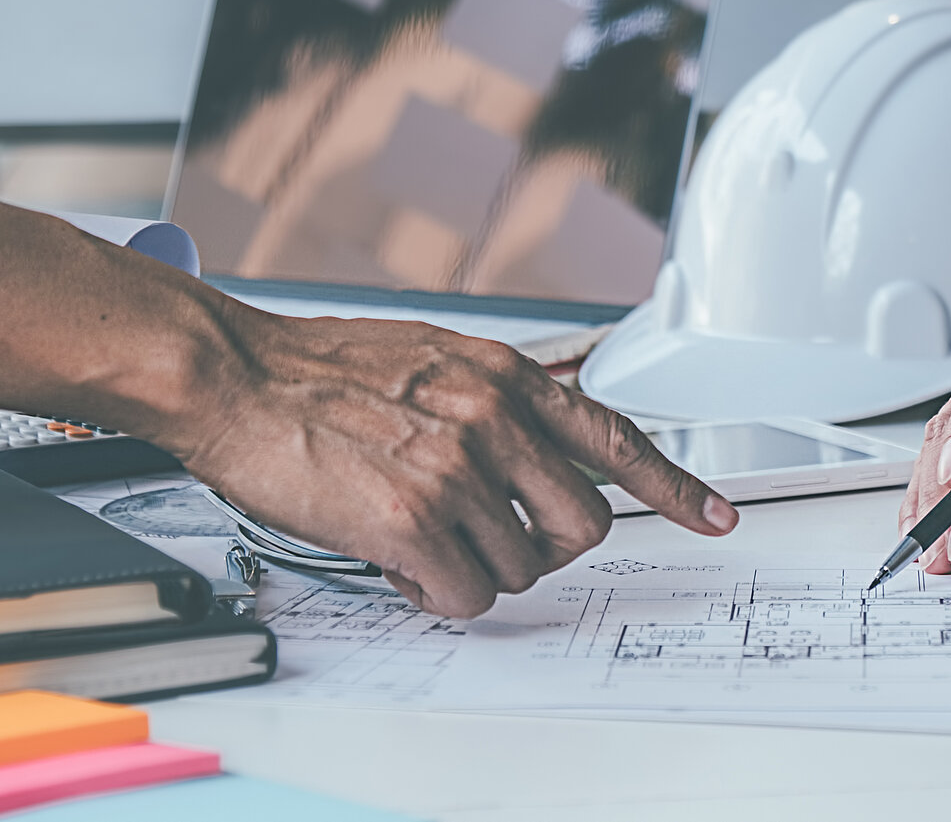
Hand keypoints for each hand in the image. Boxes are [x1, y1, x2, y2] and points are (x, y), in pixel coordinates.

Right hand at [167, 309, 738, 618]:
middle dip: (541, 547)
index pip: (616, 438)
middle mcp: (496, 419)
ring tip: (416, 534)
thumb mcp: (433, 354)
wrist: (236, 376)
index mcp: (506, 376)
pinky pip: (463, 596)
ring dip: (472, 568)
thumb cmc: (317, 370)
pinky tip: (395, 558)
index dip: (675, 487)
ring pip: (517, 569)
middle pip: (581, 527)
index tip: (714, 516)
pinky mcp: (412, 518)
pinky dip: (433, 592)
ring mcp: (458, 470)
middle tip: (487, 540)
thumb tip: (531, 455)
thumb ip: (494, 400)